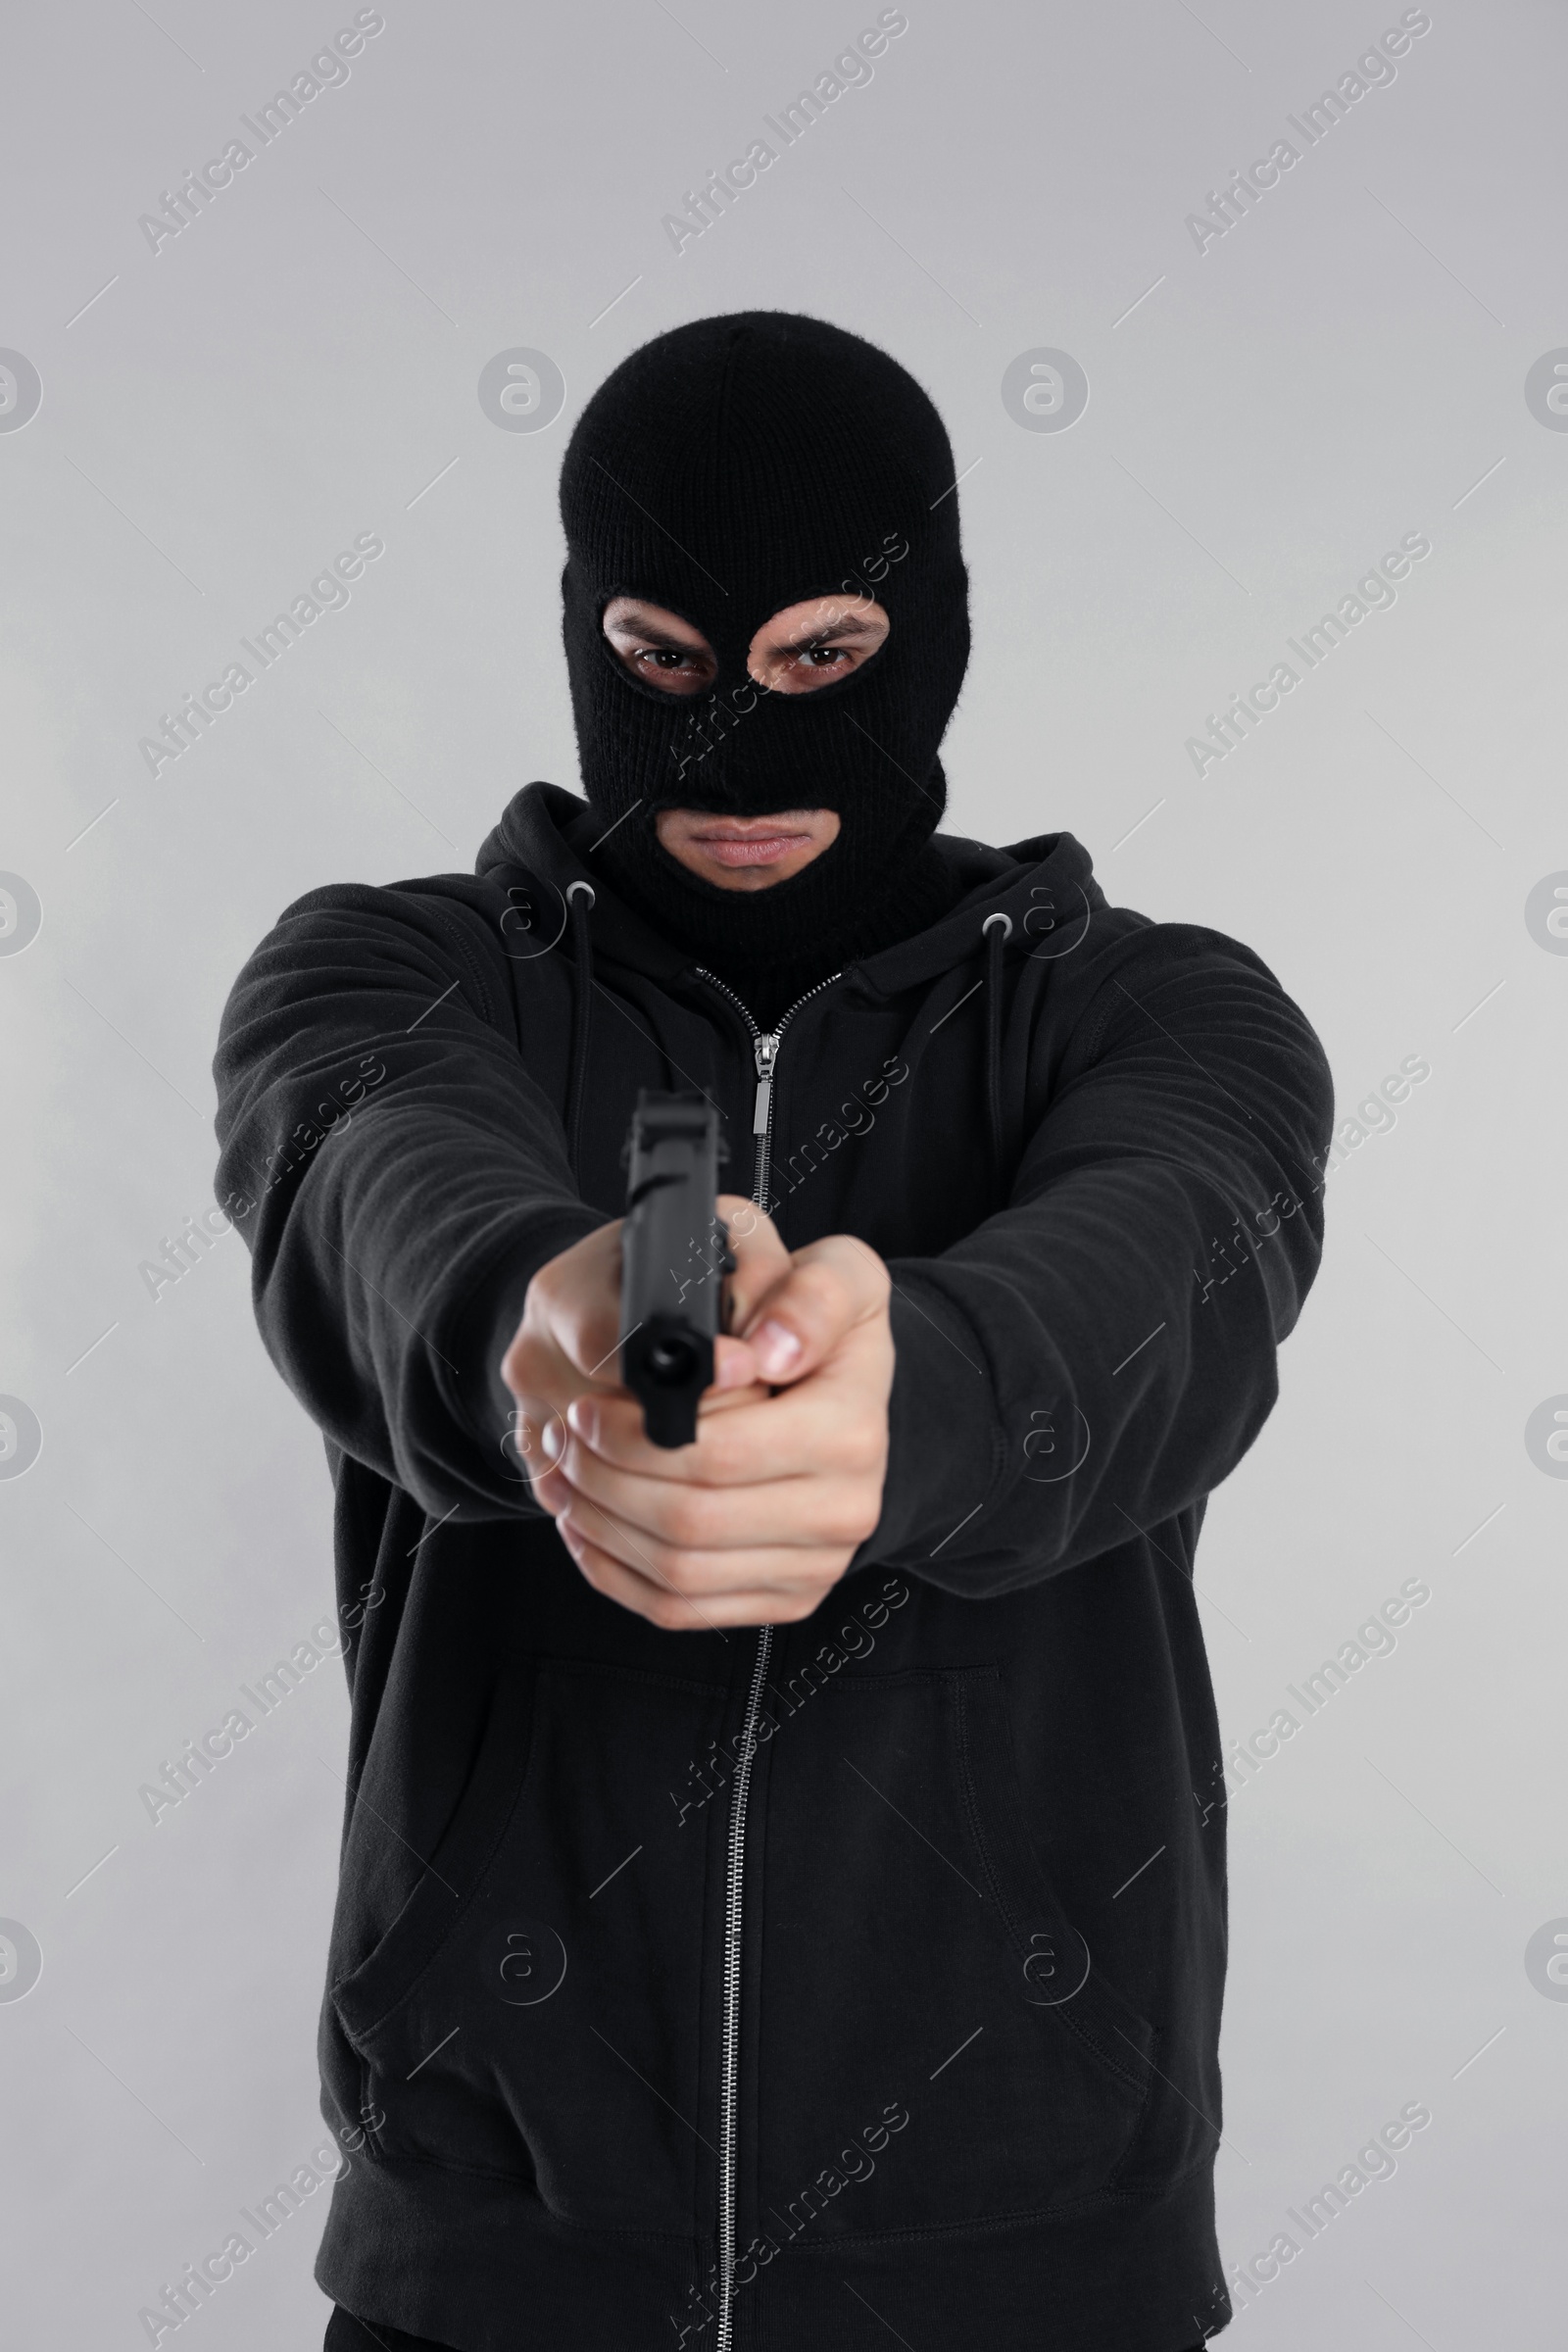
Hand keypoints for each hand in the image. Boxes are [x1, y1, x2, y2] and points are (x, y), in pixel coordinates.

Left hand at [500, 1197, 892, 1629]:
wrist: (845, 1385)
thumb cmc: (818, 1319)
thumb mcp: (835, 1272)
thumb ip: (808, 1298)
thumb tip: (762, 1355)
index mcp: (855, 1428)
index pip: (721, 1454)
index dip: (635, 1437)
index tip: (589, 1406)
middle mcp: (848, 1507)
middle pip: (689, 1520)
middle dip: (603, 1480)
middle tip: (565, 1436)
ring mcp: (818, 1563)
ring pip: (677, 1571)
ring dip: (599, 1525)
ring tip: (567, 1473)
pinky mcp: (786, 1597)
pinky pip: (681, 1607)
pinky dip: (616, 1570)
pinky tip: (589, 1524)